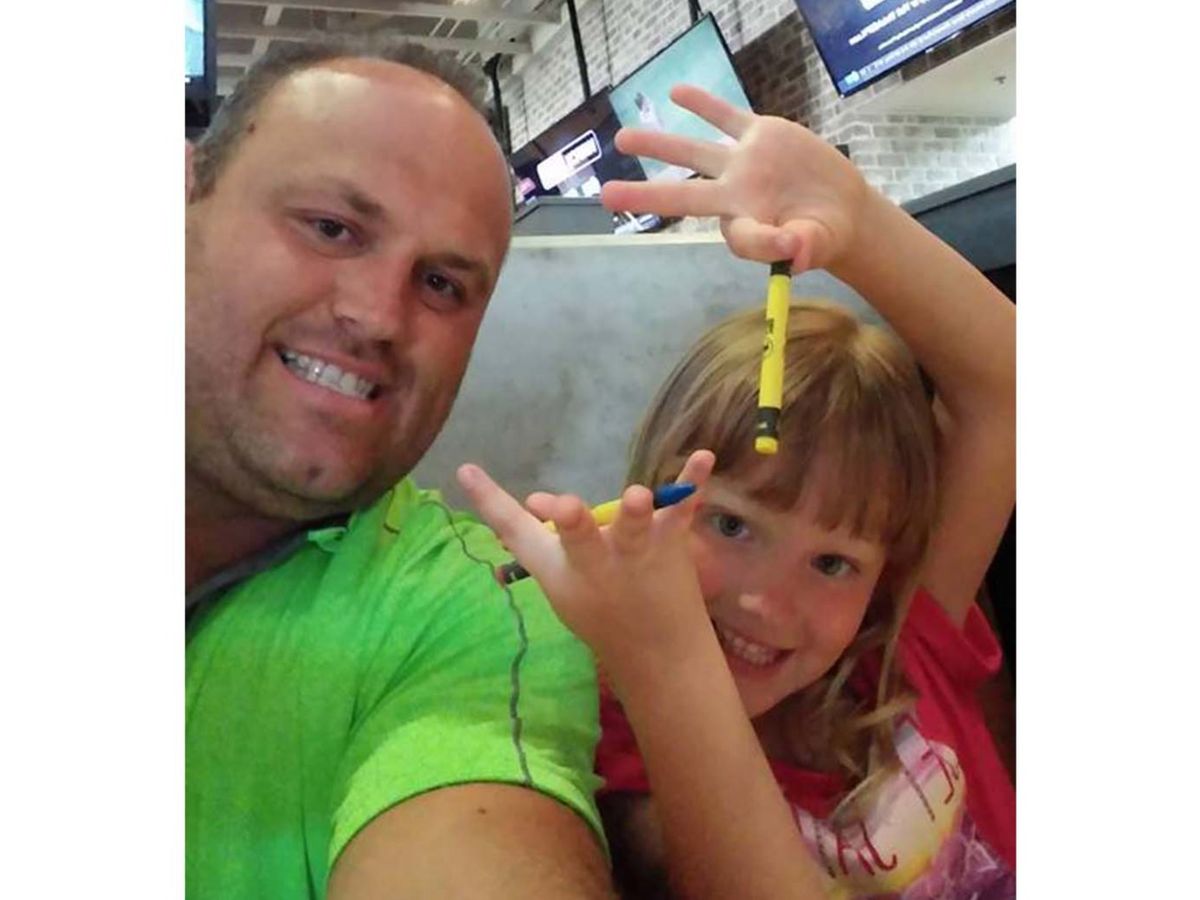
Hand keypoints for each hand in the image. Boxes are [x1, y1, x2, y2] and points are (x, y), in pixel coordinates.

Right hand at [457, 451, 716, 677]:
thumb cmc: (601, 611)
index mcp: (558, 569)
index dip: (489, 502)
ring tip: (637, 495)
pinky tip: (704, 457)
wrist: (657, 655)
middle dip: (571, 523)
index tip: (466, 470)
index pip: (516, 533)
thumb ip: (549, 539)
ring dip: (635, 513)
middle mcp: (594, 563)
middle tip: (566, 507)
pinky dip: (692, 484)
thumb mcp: (564, 581)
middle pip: (578, 539)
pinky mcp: (671, 545)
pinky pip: (683, 510)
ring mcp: (635, 554)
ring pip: (634, 531)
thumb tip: (536, 499)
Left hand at [599, 84, 869, 273]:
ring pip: (693, 152)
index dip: (755, 242)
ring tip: (622, 139)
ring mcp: (743, 163)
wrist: (838, 207)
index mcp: (747, 226)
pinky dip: (703, 104)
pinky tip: (676, 93)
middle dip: (645, 194)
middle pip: (683, 195)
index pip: (740, 236)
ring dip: (658, 144)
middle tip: (606, 194)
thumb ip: (798, 248)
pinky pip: (725, 117)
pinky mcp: (759, 135)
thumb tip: (791, 250)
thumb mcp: (814, 245)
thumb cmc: (820, 236)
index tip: (783, 245)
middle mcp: (734, 195)